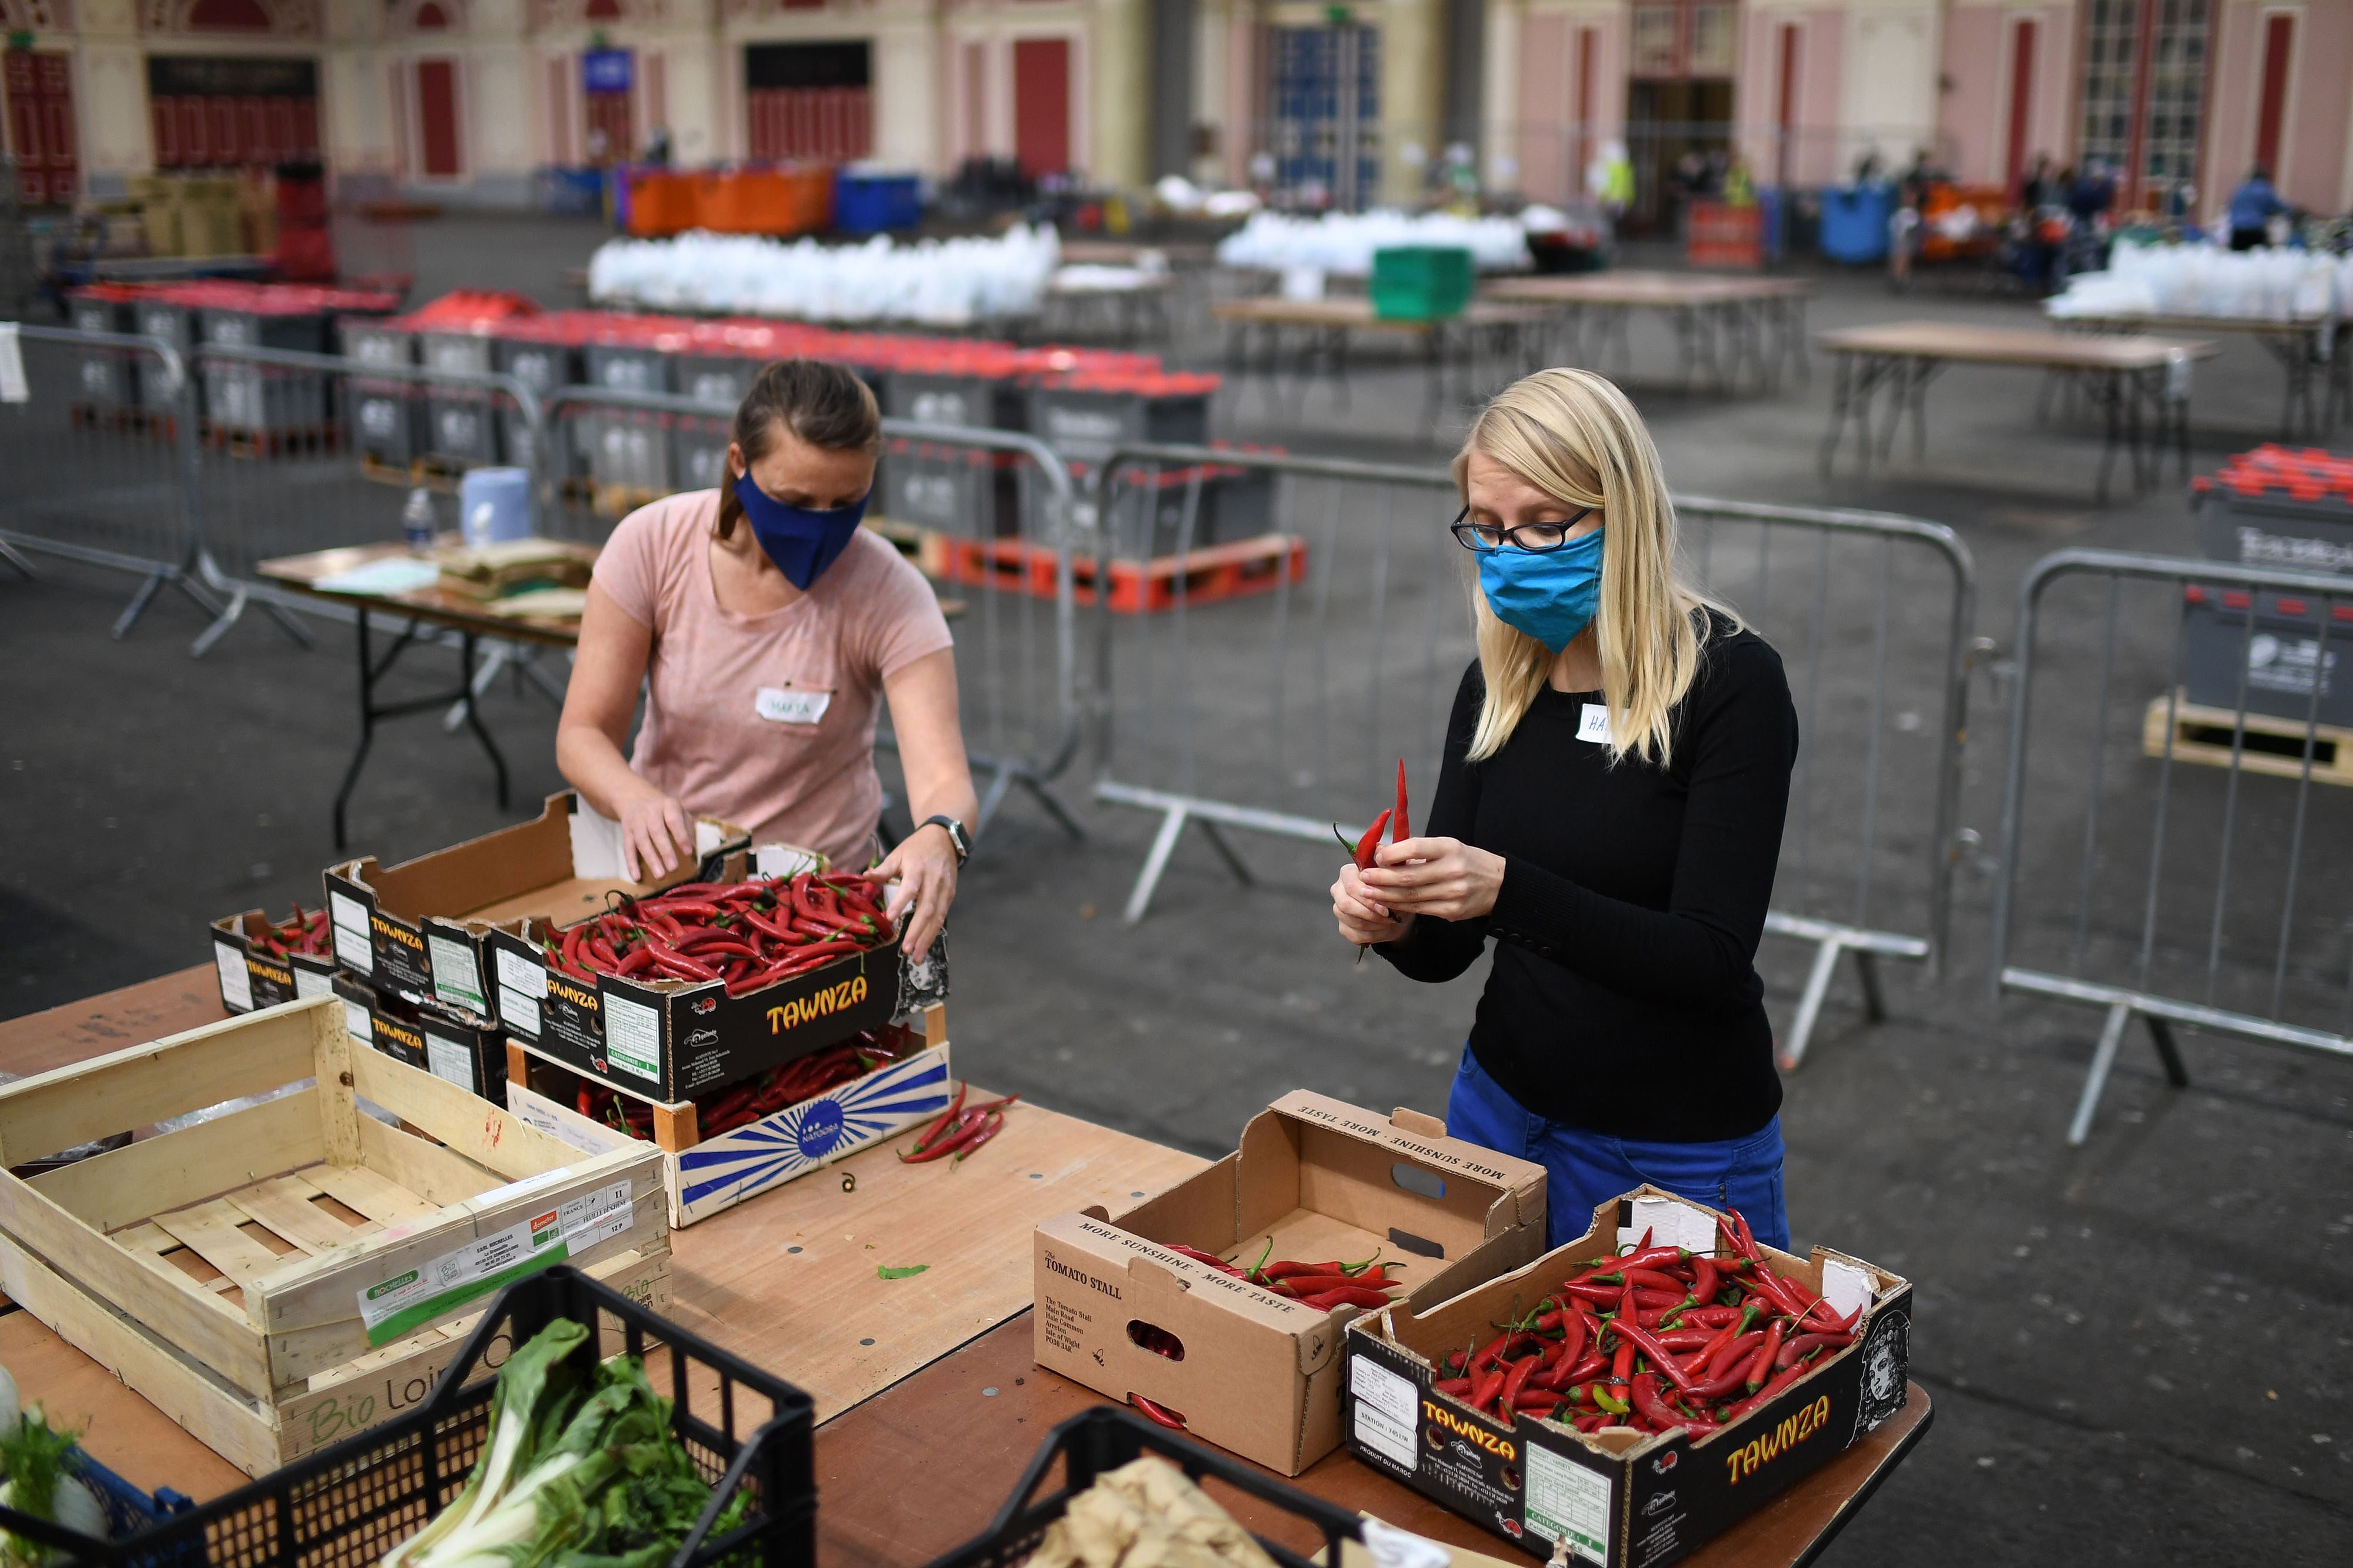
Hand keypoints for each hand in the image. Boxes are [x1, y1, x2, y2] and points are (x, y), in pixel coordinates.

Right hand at [619, 790, 695, 882]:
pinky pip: (628, 848)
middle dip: (665, 851)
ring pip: (641, 841)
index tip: (688, 852)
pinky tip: (637, 877)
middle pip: (656, 831)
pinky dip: (631, 863)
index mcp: (668, 805)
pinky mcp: (626, 831)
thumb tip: (693, 850)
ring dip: (651, 859)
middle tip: (674, 868)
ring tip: (660, 875)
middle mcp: (650, 812)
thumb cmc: (664, 810)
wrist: (635, 797)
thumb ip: (687, 827)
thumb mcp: (678, 811)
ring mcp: (636, 821)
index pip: (674, 820)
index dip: (681, 836)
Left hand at [872, 822, 958, 956]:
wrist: (944, 839)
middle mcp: (934, 880)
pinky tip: (924, 946)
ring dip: (927, 938)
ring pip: (938, 917)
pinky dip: (933, 933)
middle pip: (927, 908)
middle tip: (906, 950)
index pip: (910, 888)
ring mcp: (945, 890)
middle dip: (917, 931)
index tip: (890, 918)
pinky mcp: (950, 896)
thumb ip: (883, 869)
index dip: (901, 903)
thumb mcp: (898, 854)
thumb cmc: (916, 848)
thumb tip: (865, 876)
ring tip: (916, 957)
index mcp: (918, 868)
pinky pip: (942, 917)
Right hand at [1332, 862, 1410, 947]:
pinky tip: (1383, 929)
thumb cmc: (1395, 888)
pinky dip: (1372, 935)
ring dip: (1374, 925)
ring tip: (1390, 921)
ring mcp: (1338, 909)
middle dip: (1370, 913)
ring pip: (1352, 921)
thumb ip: (1389, 861)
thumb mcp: (1397, 872)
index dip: (1369, 898)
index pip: (1352, 886)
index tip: (1386, 905)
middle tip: (1389, 916)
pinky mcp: (1343, 927)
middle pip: (1346, 905)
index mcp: (1348, 873)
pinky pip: (1355, 935)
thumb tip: (1381, 849)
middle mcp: (1339, 889)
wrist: (1398, 910)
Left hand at [1360, 836, 1504, 922]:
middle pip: (1409, 877)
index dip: (1392, 854)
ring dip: (1385, 896)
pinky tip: (1386, 904)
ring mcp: (1453, 893)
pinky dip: (1400, 907)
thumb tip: (1380, 851)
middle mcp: (1453, 869)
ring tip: (1368, 893)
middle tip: (1364, 878)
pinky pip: (1419, 909)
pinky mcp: (1452, 911)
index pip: (1416, 848)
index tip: (1377, 857)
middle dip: (1382, 879)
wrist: (1498, 884)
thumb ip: (1416, 850)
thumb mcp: (1446, 847)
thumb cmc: (1465, 861)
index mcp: (1450, 848)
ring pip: (1411, 896)